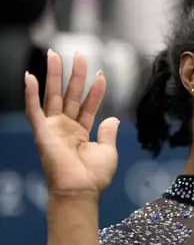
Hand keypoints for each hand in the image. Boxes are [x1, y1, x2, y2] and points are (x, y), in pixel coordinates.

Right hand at [25, 50, 119, 197]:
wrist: (80, 190)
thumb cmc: (93, 176)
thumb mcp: (108, 152)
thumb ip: (109, 133)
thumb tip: (113, 118)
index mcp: (81, 132)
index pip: (88, 105)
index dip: (95, 91)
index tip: (102, 74)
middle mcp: (66, 127)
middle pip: (70, 95)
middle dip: (75, 75)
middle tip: (79, 54)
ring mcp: (53, 128)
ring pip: (53, 96)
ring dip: (54, 75)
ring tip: (55, 55)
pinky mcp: (42, 132)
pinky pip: (34, 110)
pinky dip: (31, 93)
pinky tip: (30, 76)